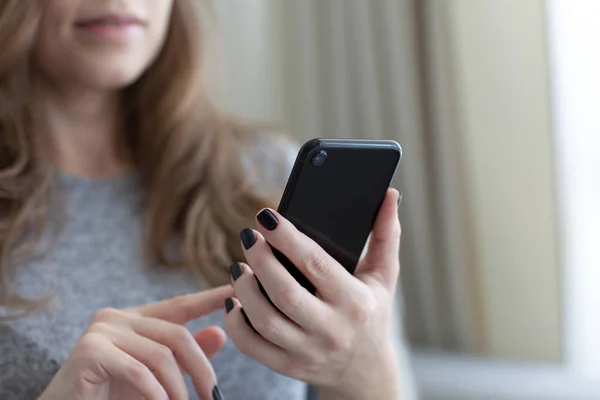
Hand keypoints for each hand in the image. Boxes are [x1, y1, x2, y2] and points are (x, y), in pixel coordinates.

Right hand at [40, 285, 232, 399]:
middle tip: (214, 396)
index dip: (211, 298)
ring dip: (178, 389)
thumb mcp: (155, 377)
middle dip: (201, 368)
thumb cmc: (110, 397)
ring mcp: (102, 330)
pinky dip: (155, 393)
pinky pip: (138, 370)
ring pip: (161, 354)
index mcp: (134, 319)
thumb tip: (220, 333)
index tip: (239, 290)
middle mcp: (117, 317)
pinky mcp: (90, 350)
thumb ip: (184, 356)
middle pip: (176, 334)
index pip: (181, 305)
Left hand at [225, 189, 401, 399]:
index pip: (316, 264)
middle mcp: (332, 330)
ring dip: (244, 289)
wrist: (365, 371)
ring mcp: (308, 352)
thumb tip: (389, 195)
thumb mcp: (384, 277)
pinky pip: (253, 347)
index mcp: (355, 302)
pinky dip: (236, 323)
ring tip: (239, 265)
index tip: (266, 216)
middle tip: (249, 236)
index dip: (287, 238)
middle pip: (285, 292)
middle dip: (261, 260)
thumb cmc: (372, 314)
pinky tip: (234, 299)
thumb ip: (385, 235)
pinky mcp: (288, 367)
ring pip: (265, 320)